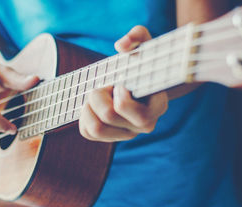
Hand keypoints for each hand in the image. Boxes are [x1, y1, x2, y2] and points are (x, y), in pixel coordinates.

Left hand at [79, 26, 168, 141]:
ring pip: (96, 129)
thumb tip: (121, 46)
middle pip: (109, 116)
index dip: (123, 98)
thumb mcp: (144, 43)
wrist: (137, 79)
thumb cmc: (142, 61)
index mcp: (158, 107)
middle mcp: (144, 125)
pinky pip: (87, 132)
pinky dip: (83, 116)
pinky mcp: (109, 136)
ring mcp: (126, 134)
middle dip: (98, 95)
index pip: (142, 116)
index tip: (120, 83)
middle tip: (104, 85)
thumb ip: (137, 36)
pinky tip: (92, 104)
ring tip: (97, 94)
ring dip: (88, 107)